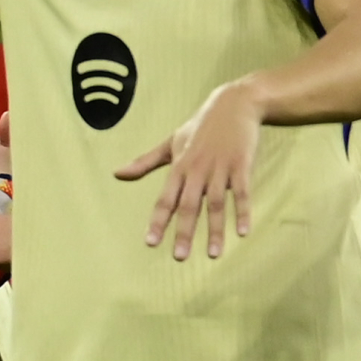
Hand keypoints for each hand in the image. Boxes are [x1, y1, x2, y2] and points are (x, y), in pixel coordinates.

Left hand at [117, 79, 263, 258]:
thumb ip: (145, 162)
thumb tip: (117, 174)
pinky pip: (242, 193)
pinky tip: (243, 232)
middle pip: (189, 205)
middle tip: (180, 257)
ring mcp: (220, 168)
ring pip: (216, 203)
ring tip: (214, 254)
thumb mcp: (170, 142)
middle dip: (184, 232)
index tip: (151, 242)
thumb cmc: (200, 126)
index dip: (158, 221)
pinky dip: (242, 212)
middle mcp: (198, 170)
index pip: (165, 199)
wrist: (235, 103)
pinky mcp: (242, 165)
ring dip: (215, 229)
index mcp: (179, 167)